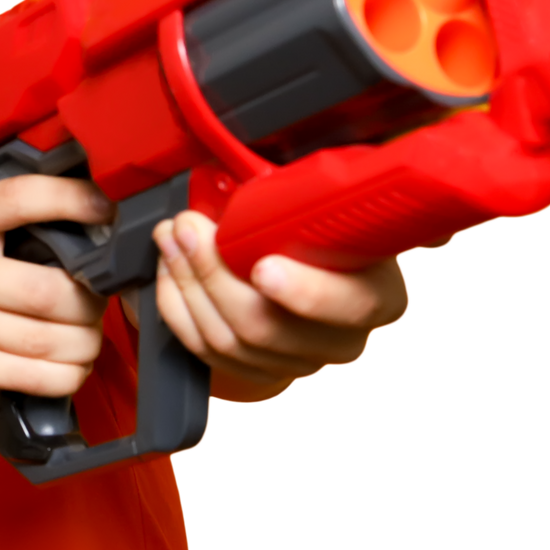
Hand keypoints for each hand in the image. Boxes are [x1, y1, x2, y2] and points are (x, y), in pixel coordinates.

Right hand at [0, 175, 112, 397]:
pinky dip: (68, 375)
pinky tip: (74, 367)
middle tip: (99, 304)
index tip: (106, 209)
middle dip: (90, 303)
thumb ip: (21, 224)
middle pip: (47, 290)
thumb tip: (100, 227)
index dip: (68, 199)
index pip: (17, 199)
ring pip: (46, 339)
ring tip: (90, 338)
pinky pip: (32, 376)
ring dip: (86, 343)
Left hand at [148, 211, 409, 402]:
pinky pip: (207, 352)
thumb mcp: (333, 206)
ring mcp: (300, 361)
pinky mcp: (262, 373)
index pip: (350, 304)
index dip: (305, 292)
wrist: (317, 269)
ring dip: (187, 285)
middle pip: (267, 327)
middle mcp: (343, 338)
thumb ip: (315, 197)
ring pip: (228, 340)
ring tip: (172, 239)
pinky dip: (178, 309)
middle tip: (189, 228)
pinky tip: (171, 272)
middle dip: (214, 272)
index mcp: (377, 294)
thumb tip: (274, 176)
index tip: (263, 267)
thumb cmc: (326, 231)